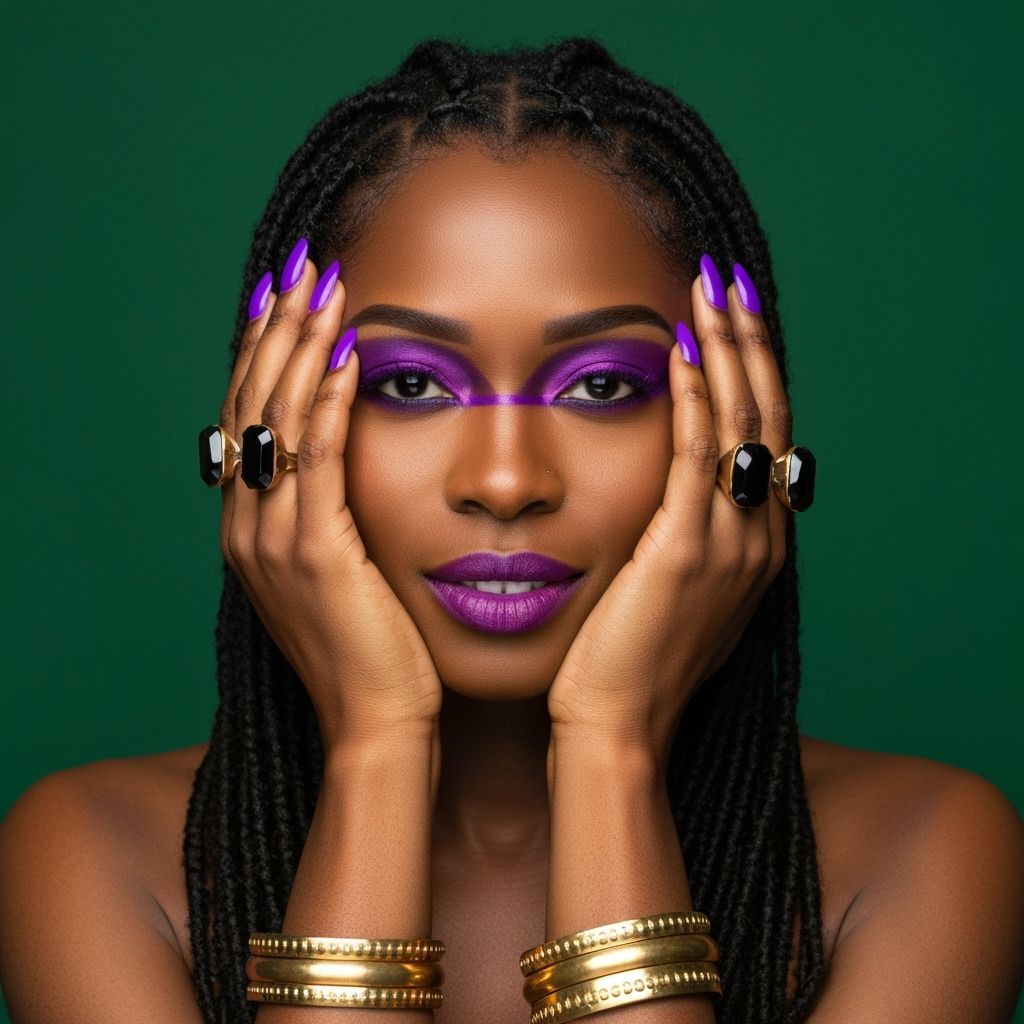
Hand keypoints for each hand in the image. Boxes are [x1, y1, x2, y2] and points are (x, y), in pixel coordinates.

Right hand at [218, 241, 441, 753]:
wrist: (381, 723)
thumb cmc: (374, 647)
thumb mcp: (338, 570)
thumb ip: (326, 514)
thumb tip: (342, 459)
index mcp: (251, 525)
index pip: (250, 416)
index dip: (267, 352)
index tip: (291, 295)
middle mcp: (248, 525)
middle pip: (253, 403)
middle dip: (279, 330)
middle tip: (305, 267)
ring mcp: (274, 540)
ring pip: (278, 420)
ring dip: (301, 348)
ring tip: (325, 287)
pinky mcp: (316, 553)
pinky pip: (319, 461)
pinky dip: (331, 403)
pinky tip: (350, 356)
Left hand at [547, 258, 790, 762]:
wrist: (613, 729)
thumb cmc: (627, 662)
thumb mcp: (672, 593)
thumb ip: (687, 538)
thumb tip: (674, 495)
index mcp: (756, 545)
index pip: (766, 436)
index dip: (753, 371)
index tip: (729, 317)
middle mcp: (758, 538)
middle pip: (768, 415)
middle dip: (749, 342)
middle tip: (727, 279)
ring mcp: (730, 546)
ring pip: (744, 423)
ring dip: (728, 348)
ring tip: (710, 288)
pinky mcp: (686, 552)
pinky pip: (699, 457)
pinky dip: (697, 397)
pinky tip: (681, 348)